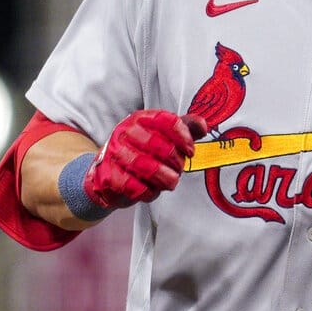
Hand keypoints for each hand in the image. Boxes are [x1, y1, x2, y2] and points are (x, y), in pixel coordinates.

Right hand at [83, 109, 207, 209]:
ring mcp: (114, 153)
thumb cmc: (141, 153)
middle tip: (180, 169)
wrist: (109, 174)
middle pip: (156, 143)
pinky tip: (153, 191)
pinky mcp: (108, 175)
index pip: (166, 121)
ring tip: (171, 182)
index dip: (183, 137)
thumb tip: (202, 126)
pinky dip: (148, 191)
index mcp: (141, 119)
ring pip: (144, 165)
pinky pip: (132, 185)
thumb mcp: (163, 137)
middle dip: (174, 159)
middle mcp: (125, 132)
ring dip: (163, 177)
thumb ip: (185, 129)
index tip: (190, 151)